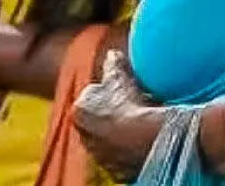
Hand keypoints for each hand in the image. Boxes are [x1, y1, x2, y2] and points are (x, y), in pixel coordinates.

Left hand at [74, 50, 165, 181]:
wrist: (145, 138)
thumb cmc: (129, 104)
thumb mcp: (120, 77)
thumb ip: (113, 64)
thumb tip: (113, 53)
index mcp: (78, 112)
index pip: (91, 100)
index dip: (109, 94)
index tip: (124, 93)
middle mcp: (84, 137)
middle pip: (99, 122)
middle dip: (113, 115)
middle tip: (134, 108)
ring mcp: (100, 156)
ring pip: (111, 141)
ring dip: (122, 133)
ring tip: (142, 124)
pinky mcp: (116, 171)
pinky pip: (123, 157)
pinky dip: (131, 149)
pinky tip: (145, 140)